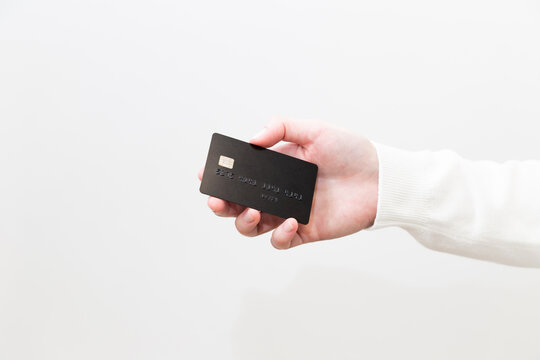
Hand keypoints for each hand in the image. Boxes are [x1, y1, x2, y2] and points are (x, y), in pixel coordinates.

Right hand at [197, 118, 378, 248]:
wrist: (381, 179)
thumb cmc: (351, 152)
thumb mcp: (315, 130)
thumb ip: (283, 128)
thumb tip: (252, 139)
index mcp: (277, 168)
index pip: (241, 174)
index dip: (221, 176)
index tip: (206, 174)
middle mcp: (278, 192)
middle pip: (239, 204)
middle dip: (222, 204)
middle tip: (217, 201)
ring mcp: (289, 212)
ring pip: (253, 226)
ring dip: (244, 222)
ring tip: (253, 211)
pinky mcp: (305, 231)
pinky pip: (281, 241)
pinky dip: (278, 235)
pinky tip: (289, 222)